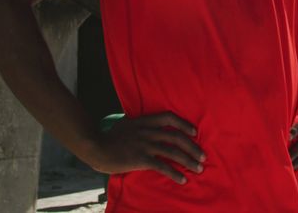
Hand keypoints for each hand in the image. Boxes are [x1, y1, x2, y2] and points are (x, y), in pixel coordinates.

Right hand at [87, 112, 205, 184]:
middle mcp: (147, 131)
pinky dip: (175, 173)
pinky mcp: (141, 158)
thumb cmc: (108, 138)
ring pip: (173, 151)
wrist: (95, 146)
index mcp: (144, 121)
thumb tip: (147, 127)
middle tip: (203, 156)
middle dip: (192, 146)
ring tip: (199, 168)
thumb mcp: (125, 125)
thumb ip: (138, 125)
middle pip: (176, 136)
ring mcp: (145, 144)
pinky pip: (163, 166)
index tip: (194, 132)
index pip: (169, 117)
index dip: (184, 124)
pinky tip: (182, 179)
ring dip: (189, 160)